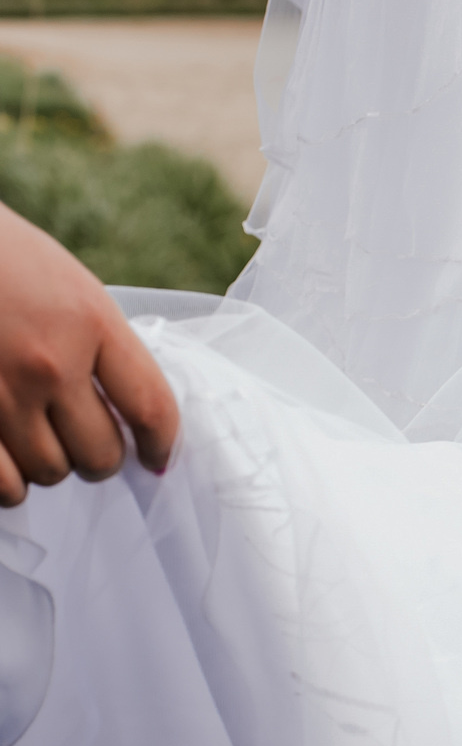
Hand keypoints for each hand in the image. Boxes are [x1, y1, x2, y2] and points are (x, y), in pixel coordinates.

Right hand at [0, 205, 176, 506]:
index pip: (151, 408)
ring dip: (51, 465)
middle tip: (86, 443)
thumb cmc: (3, 260)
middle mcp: (47, 362)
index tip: (157, 459)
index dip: (162, 445)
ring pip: (51, 472)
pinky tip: (9, 461)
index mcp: (88, 322)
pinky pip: (3, 485)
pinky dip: (10, 483)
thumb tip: (134, 415)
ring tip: (39, 439)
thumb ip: (102, 346)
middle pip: (101, 455)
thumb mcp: (69, 287)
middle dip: (100, 457)